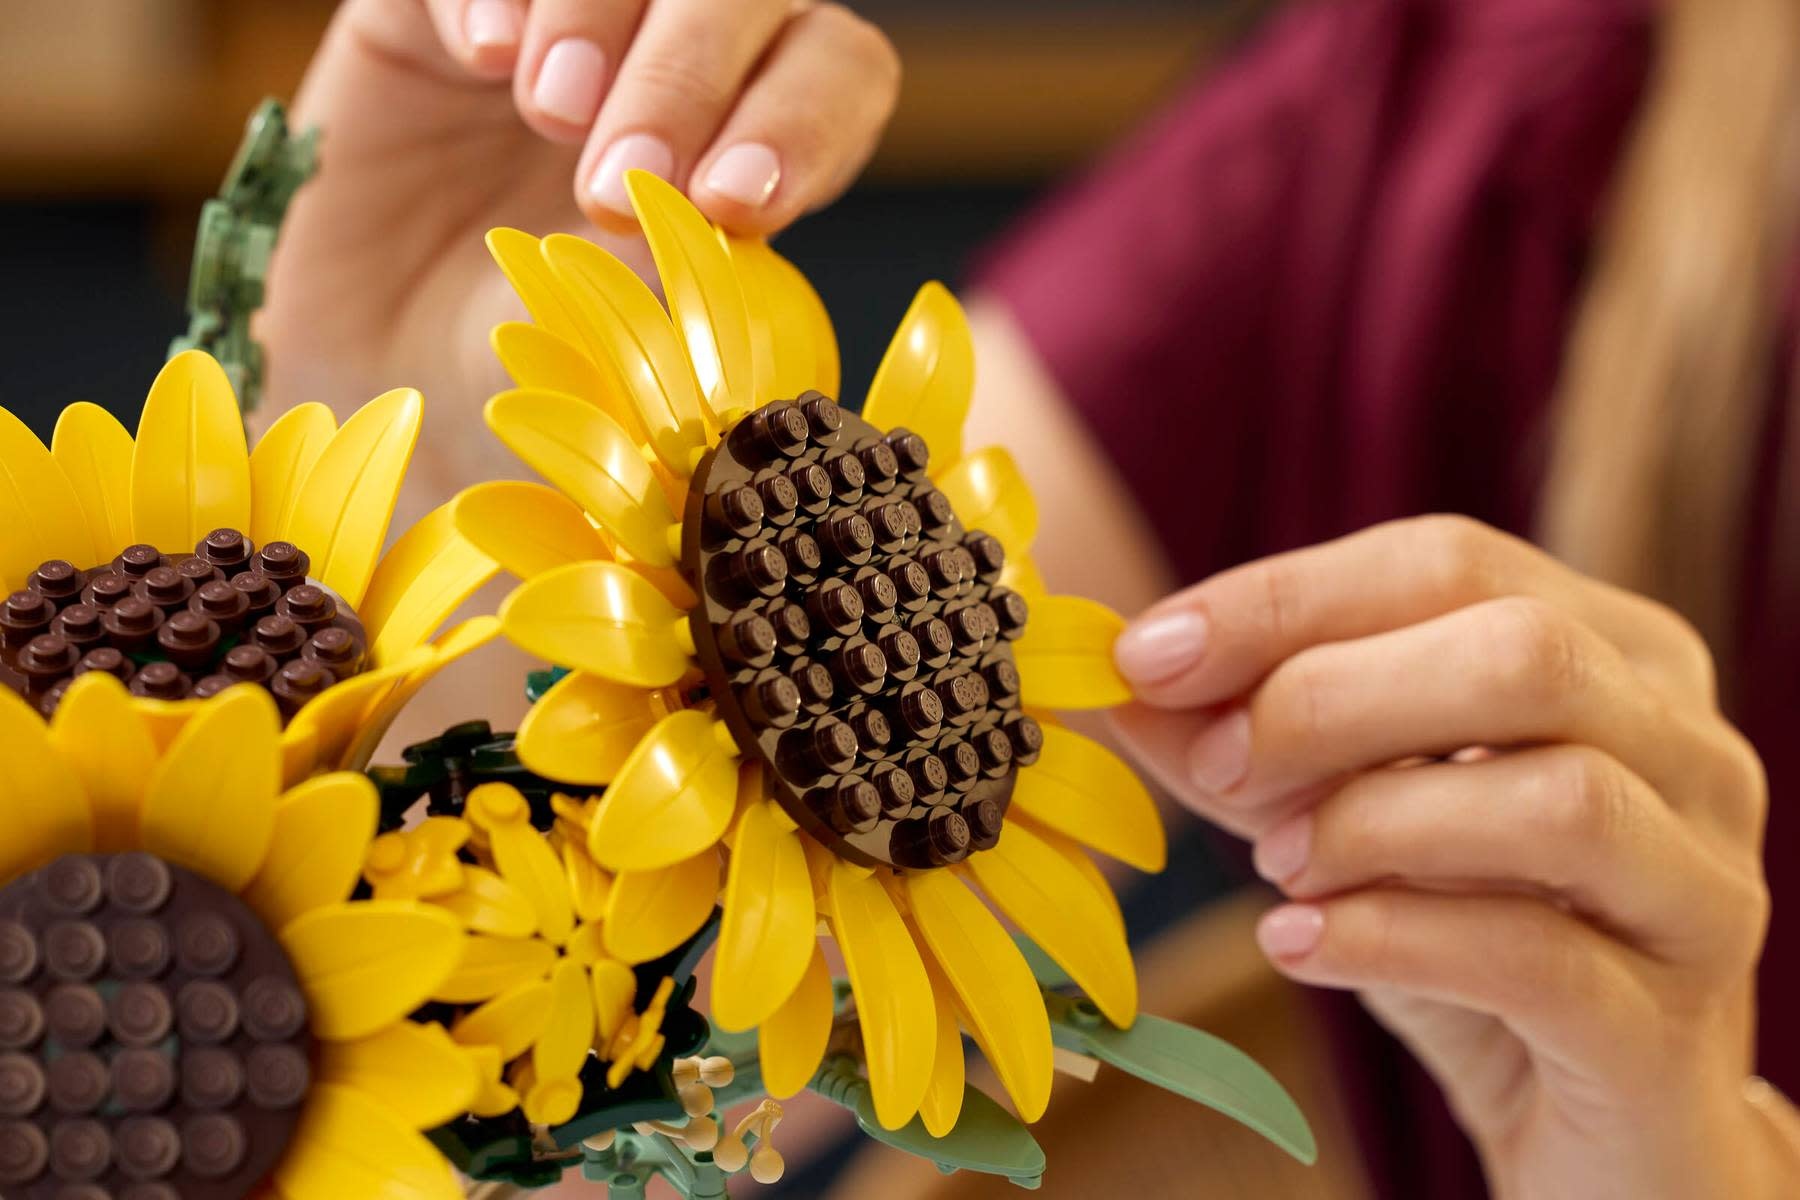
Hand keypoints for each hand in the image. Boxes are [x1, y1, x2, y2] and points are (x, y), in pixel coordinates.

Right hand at [261, 0, 897, 440]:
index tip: (730, 203)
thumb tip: (709, 226)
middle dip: (686, 77)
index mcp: (762, 137)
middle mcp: (688, 58)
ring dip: (595, 16)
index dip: (800, 121)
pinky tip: (483, 55)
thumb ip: (672, 285)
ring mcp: (576, 19)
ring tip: (548, 113)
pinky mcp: (446, 4)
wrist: (390, 374)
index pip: (834, 74)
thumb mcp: (617, 352)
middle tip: (612, 182)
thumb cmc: (538, 370)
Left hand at [1111, 515, 1791, 1198]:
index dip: (1282, 598)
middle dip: (1329, 699)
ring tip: (1279, 868)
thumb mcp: (1346, 815)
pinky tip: (1298, 946)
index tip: (1146, 654)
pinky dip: (1387, 939)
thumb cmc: (1467, 937)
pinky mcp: (1672, 1031)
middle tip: (1218, 770)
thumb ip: (1247, 740)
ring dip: (1372, 822)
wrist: (1591, 1126)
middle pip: (1520, 653)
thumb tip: (1124, 677)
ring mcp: (1701, 888)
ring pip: (1557, 798)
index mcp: (1615, 654)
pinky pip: (1537, 957)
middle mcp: (1689, 749)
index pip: (1446, 562)